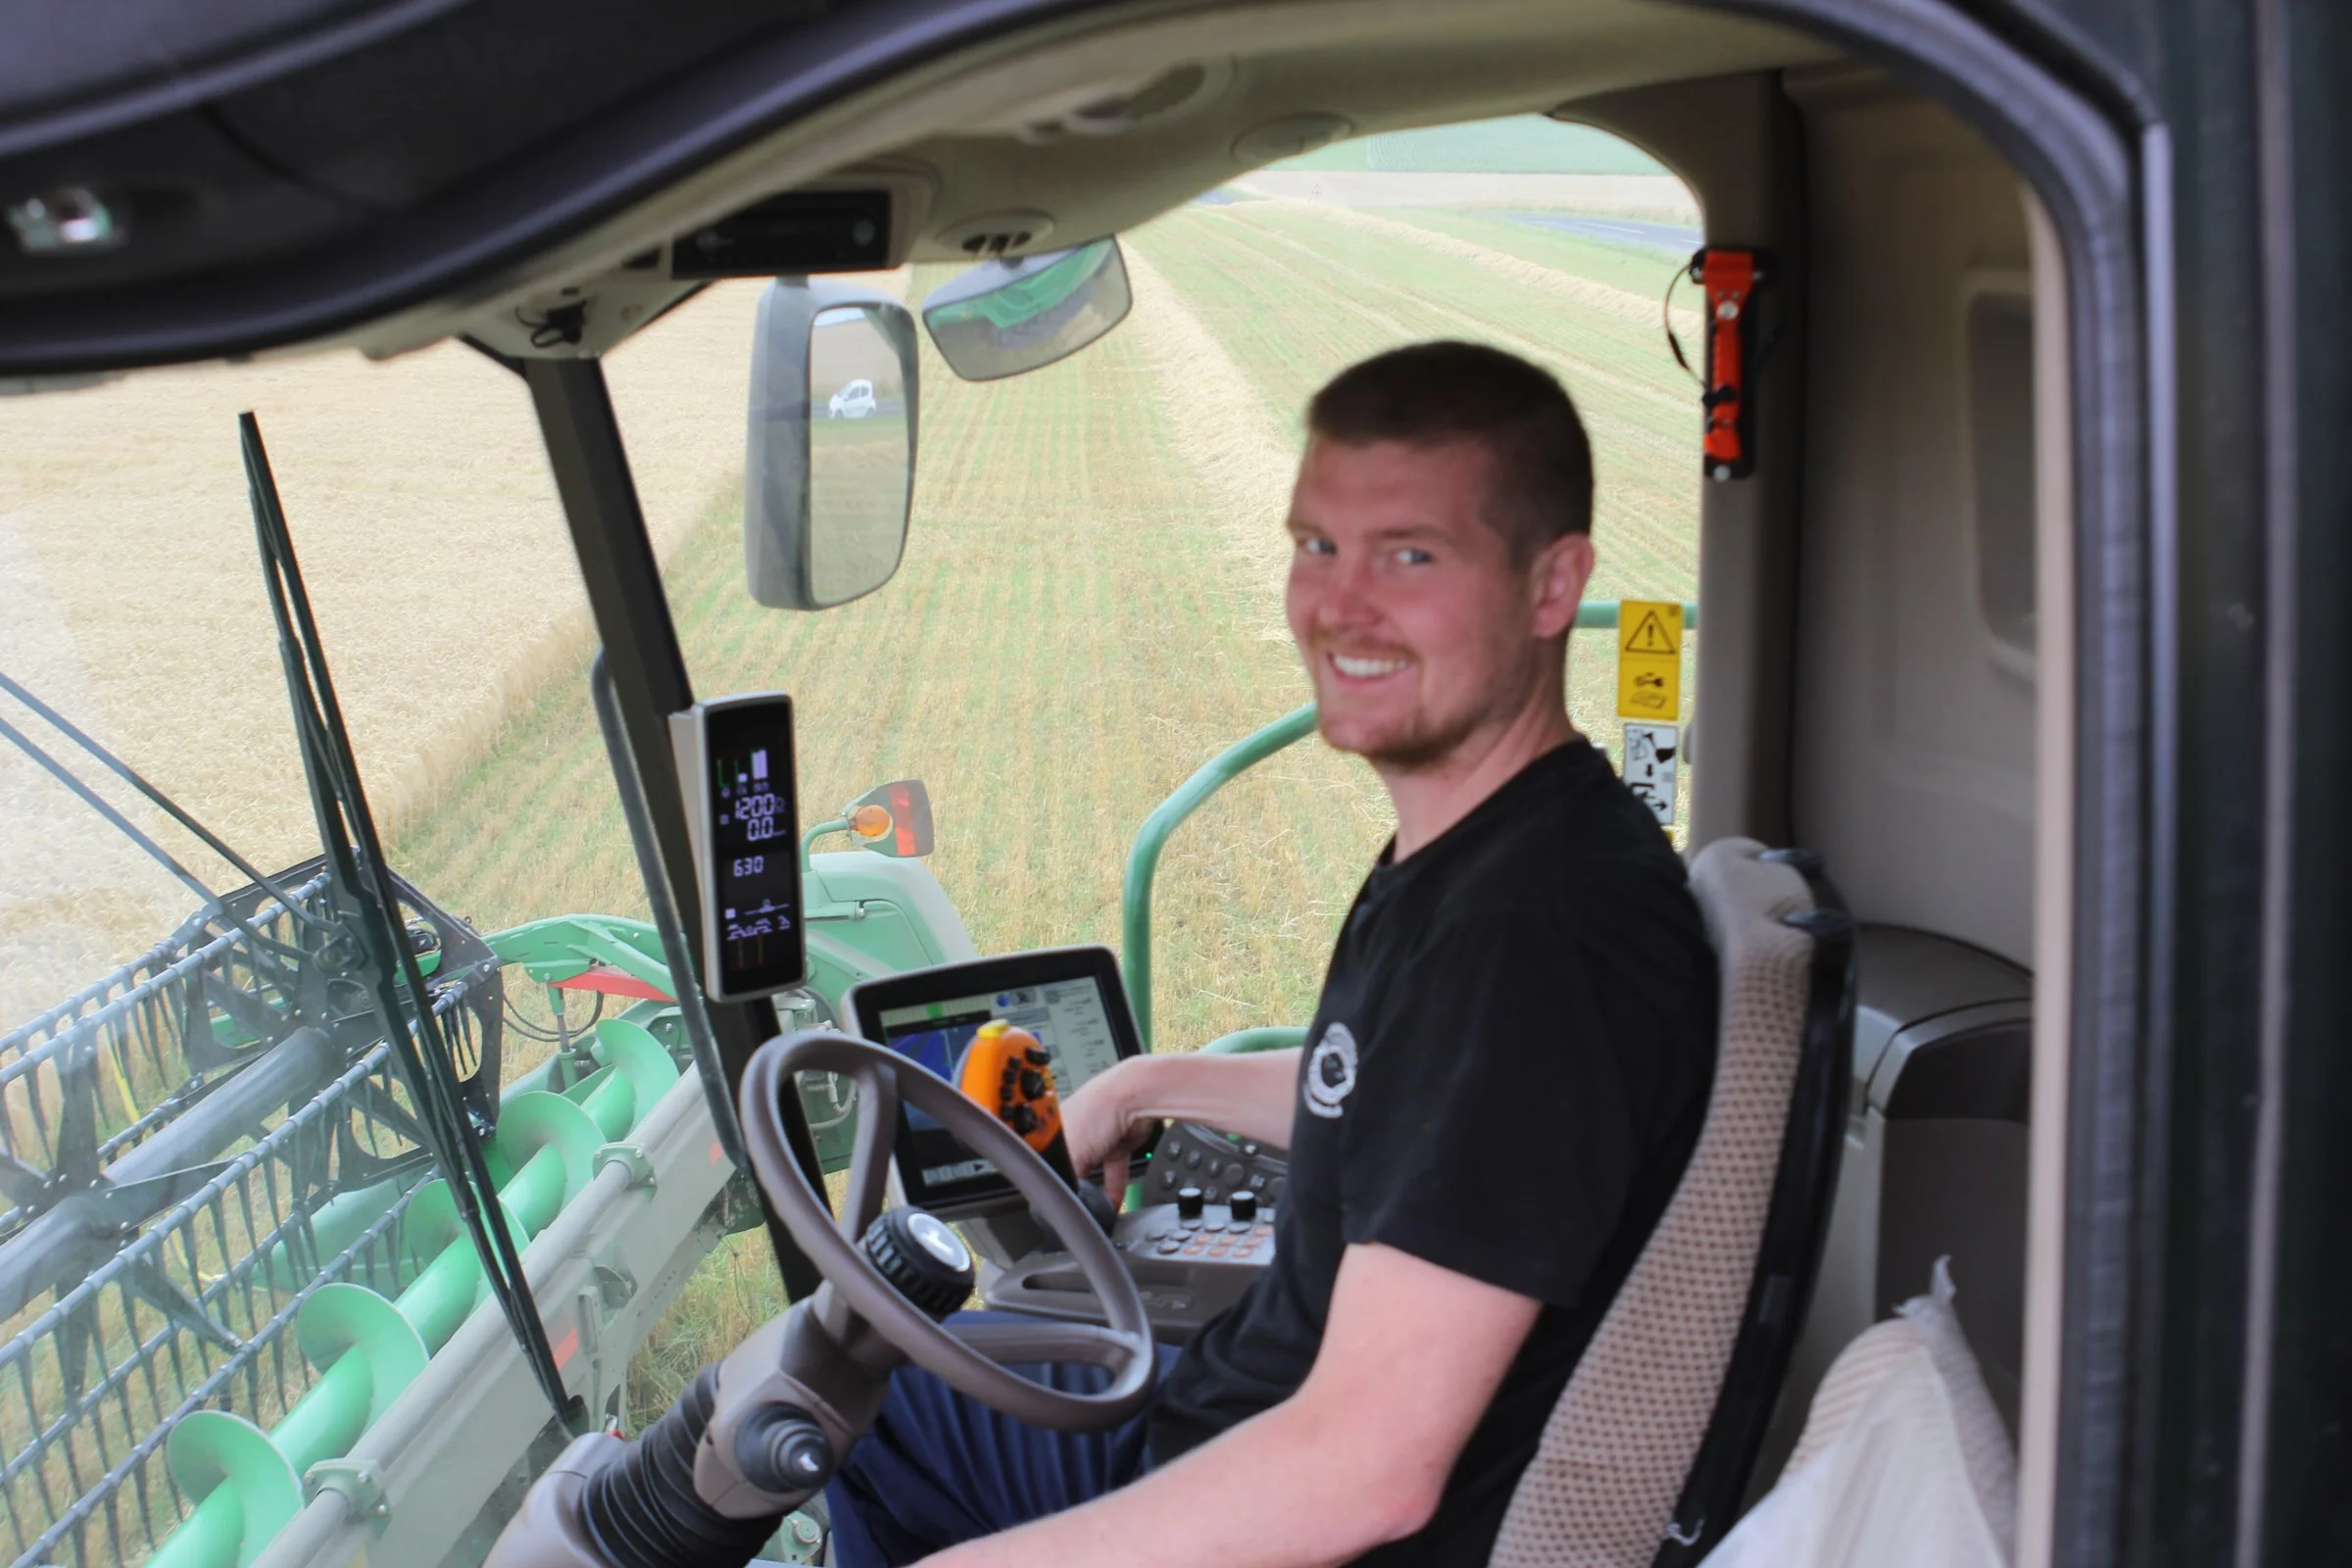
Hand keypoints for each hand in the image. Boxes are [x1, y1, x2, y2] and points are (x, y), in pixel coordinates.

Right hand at [1060, 1057, 1157, 1203]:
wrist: (1134, 1099)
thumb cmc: (1097, 1110)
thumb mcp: (1070, 1154)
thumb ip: (1064, 1180)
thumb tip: (1063, 1201)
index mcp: (1051, 1129)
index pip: (1042, 1161)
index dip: (1046, 1180)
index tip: (1051, 1199)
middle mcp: (1072, 1131)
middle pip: (1067, 1168)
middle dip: (1072, 1186)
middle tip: (1074, 1204)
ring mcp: (1096, 1137)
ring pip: (1092, 1171)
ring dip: (1095, 1191)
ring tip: (1093, 1209)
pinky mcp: (1118, 1143)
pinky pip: (1113, 1171)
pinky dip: (1114, 1188)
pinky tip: (1112, 1205)